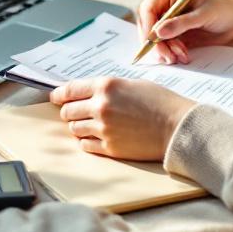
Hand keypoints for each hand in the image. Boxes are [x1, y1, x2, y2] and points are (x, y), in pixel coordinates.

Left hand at [49, 77, 196, 160]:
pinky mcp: (109, 148)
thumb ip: (107, 88)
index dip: (59, 94)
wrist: (177, 126)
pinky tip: (95, 137)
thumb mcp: (132, 84)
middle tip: (73, 113)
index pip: (70, 89)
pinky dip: (87, 141)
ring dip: (78, 126)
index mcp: (106, 86)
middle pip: (68, 110)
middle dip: (69, 111)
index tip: (55, 97)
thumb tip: (87, 94)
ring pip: (75, 128)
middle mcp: (101, 106)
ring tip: (89, 125)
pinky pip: (85, 145)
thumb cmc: (160, 102)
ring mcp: (103, 129)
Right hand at [137, 0, 232, 64]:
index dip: (147, 26)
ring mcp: (168, 22)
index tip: (153, 41)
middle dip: (156, 43)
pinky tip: (184, 56)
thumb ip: (181, 23)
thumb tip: (158, 32)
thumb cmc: (223, 9)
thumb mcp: (204, 15)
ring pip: (155, 40)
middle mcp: (165, 7)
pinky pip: (164, 47)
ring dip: (165, 51)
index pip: (147, 9)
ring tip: (181, 57)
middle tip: (167, 56)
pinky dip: (171, 54)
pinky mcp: (174, 35)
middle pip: (147, 26)